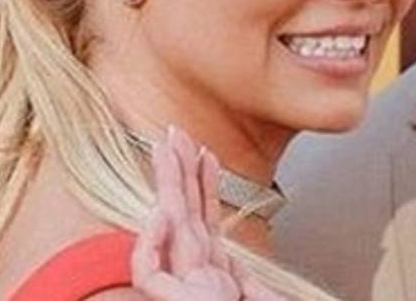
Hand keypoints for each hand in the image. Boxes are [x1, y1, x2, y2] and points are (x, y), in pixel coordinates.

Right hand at [131, 127, 282, 299]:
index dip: (207, 183)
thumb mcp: (255, 300)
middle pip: (185, 210)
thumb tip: (267, 267)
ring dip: (166, 183)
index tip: (208, 153)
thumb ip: (256, 287)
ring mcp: (183, 286)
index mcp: (213, 270)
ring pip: (167, 228)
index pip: (206, 217)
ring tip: (164, 148)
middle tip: (176, 132)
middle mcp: (196, 272)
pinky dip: (151, 243)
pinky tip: (161, 213)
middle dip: (180, 169)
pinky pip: (148, 272)